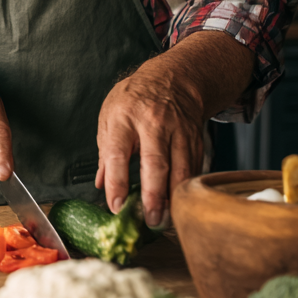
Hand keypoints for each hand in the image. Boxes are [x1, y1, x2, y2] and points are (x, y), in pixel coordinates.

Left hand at [95, 31, 255, 227]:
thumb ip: (105, 151)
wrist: (175, 78)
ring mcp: (179, 132)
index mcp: (124, 118)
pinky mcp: (196, 140)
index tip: (115, 206)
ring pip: (180, 169)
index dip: (116, 182)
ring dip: (173, 198)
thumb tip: (100, 184)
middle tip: (148, 220)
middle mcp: (154, 124)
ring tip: (164, 220)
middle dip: (153, 195)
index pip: (117, 154)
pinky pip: (193, 169)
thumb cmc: (135, 98)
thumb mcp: (110, 115)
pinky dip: (185, 189)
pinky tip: (178, 203)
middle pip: (155, 163)